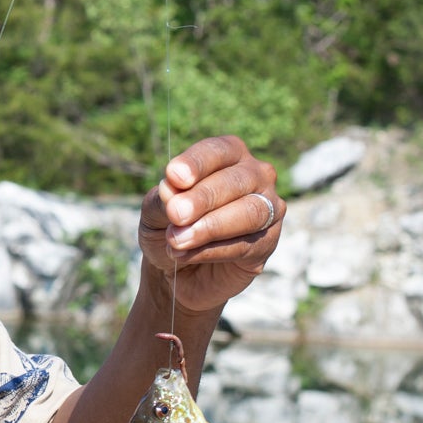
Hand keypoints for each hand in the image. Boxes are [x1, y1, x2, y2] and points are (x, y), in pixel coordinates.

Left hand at [139, 134, 282, 316]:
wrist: (176, 272)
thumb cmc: (168, 228)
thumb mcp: (154, 212)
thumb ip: (161, 200)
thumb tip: (171, 189)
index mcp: (229, 155)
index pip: (218, 150)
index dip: (196, 162)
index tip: (173, 176)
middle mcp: (255, 176)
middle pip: (236, 180)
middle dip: (203, 197)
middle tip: (176, 214)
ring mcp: (268, 209)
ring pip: (249, 212)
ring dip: (210, 227)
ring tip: (176, 240)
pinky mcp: (267, 243)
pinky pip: (246, 244)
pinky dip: (212, 251)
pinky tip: (185, 255)